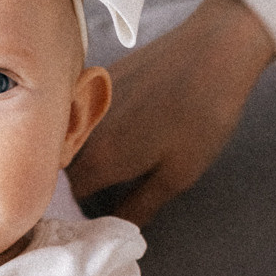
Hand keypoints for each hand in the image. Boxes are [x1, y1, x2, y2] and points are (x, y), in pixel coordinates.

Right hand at [66, 0, 275, 224]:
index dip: (74, 213)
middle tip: (98, 195)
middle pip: (58, 169)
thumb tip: (117, 227)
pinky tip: (114, 131)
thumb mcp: (178, 175)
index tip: (88, 219)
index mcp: (98, 160)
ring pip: (64, 140)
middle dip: (69, 187)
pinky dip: (84, 130)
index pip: (64, 199)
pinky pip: (76, 114)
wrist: (216, 49)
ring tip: (107, 164)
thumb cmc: (203, 116)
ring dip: (75, 157)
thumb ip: (139, 207)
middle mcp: (80, 130)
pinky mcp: (95, 79)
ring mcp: (84, 100)